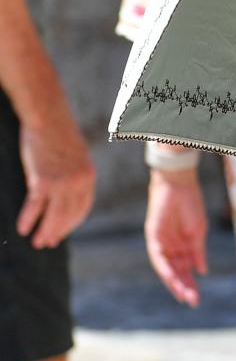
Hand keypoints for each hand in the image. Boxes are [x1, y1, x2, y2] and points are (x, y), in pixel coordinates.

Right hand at [16, 108, 94, 249]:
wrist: (49, 117)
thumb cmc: (59, 135)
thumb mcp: (74, 156)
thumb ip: (73, 175)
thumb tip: (64, 192)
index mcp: (89, 175)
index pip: (82, 208)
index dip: (72, 223)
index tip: (63, 233)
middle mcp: (79, 182)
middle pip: (68, 215)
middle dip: (58, 231)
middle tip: (48, 243)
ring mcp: (62, 182)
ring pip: (54, 215)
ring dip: (45, 231)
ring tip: (37, 242)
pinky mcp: (43, 180)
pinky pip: (35, 207)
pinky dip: (28, 220)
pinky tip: (22, 229)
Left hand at [145, 167, 207, 306]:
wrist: (179, 185)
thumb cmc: (191, 205)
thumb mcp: (198, 232)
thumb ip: (198, 252)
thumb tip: (202, 271)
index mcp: (183, 246)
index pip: (186, 269)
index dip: (191, 283)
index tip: (196, 298)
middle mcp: (171, 248)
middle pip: (177, 272)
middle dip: (184, 287)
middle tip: (192, 302)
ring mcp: (162, 244)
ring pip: (167, 269)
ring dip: (174, 282)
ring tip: (183, 295)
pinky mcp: (153, 238)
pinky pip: (158, 258)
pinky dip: (165, 268)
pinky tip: (172, 278)